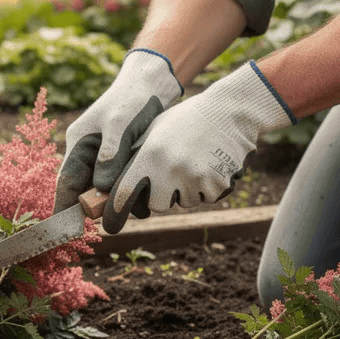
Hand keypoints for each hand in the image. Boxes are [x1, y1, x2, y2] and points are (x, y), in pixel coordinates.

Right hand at [55, 49, 182, 213]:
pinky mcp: (119, 157)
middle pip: (83, 189)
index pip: (66, 181)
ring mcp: (103, 155)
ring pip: (102, 188)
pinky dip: (127, 192)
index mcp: (78, 143)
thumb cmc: (133, 99)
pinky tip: (143, 201)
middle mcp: (87, 152)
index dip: (65, 207)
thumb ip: (111, 156)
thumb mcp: (120, 125)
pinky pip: (118, 182)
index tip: (66, 231)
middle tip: (108, 225)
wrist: (152, 83)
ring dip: (114, 201)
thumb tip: (101, 189)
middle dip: (94, 208)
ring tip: (133, 212)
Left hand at [102, 61, 295, 232]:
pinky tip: (211, 164)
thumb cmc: (186, 121)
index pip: (124, 193)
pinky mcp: (217, 185)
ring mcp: (194, 179)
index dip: (115, 212)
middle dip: (162, 196)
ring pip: (184, 203)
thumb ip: (135, 157)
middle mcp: (169, 169)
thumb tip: (112, 187)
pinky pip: (206, 198)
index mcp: (149, 154)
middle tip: (173, 172)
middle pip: (157, 205)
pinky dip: (208, 187)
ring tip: (195, 161)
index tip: (110, 226)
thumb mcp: (154, 131)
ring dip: (187, 190)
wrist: (229, 112)